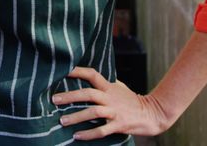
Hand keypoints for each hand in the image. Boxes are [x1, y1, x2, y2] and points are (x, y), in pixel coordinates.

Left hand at [51, 67, 172, 139]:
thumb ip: (104, 83)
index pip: (92, 74)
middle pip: (88, 94)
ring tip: (62, 121)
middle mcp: (110, 98)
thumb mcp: (118, 88)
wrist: (152, 114)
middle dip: (70, 96)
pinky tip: (76, 136)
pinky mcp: (119, 125)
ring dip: (76, 117)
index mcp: (109, 87)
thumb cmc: (131, 101)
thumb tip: (87, 77)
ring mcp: (114, 112)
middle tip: (54, 99)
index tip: (63, 70)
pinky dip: (88, 134)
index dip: (78, 71)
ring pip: (93, 112)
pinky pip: (101, 130)